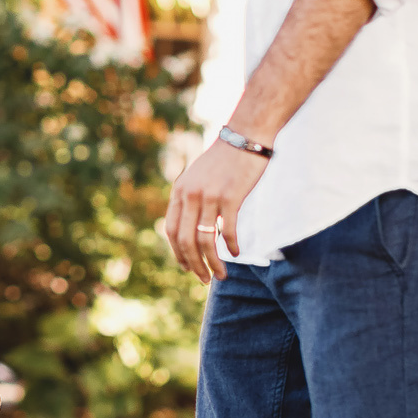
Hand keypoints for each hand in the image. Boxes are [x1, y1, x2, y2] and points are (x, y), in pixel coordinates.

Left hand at [164, 139, 270, 282]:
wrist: (245, 137)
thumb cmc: (224, 160)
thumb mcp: (197, 177)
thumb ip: (190, 199)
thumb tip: (190, 229)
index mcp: (180, 191)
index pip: (172, 231)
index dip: (178, 254)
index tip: (188, 268)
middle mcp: (190, 195)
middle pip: (186, 241)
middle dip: (194, 265)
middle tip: (204, 280)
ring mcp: (210, 196)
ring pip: (206, 240)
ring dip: (213, 262)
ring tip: (221, 275)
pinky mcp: (230, 197)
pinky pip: (227, 230)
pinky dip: (230, 246)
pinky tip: (236, 253)